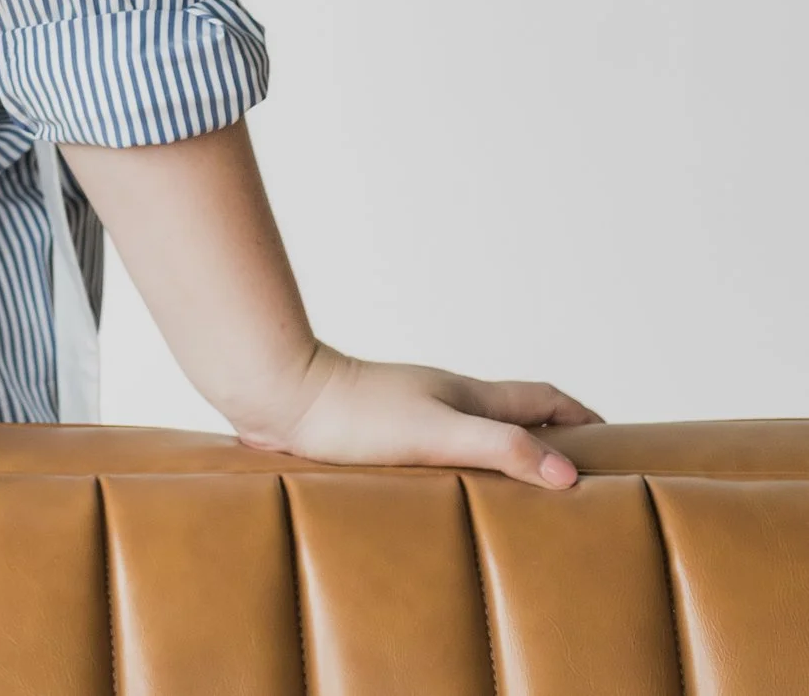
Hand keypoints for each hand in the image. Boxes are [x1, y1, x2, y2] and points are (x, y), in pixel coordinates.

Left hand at [231, 339, 605, 488]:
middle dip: (552, 439)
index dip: (582, 417)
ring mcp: (414, 416)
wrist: (283, 399)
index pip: (542, 398)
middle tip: (579, 478)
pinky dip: (464, 471)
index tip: (615, 440)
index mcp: (468, 395)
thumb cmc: (357, 414)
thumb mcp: (440, 432)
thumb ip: (502, 449)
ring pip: (475, 434)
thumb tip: (568, 475)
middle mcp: (445, 400)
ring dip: (506, 457)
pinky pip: (439, 453)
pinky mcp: (382, 438)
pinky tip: (456, 500)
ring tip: (525, 502)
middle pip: (514, 415)